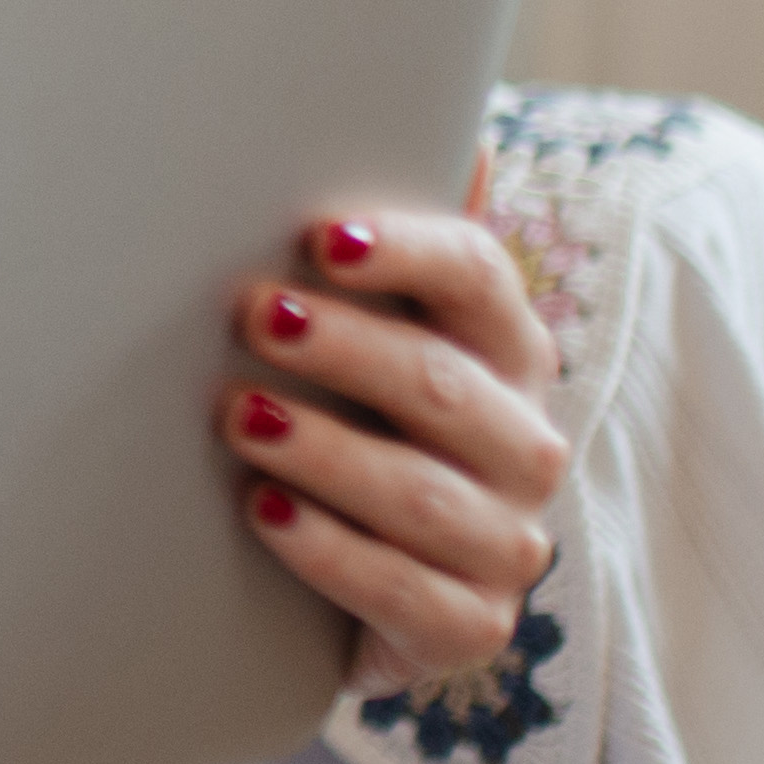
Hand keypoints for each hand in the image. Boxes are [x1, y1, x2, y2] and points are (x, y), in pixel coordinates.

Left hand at [235, 190, 566, 690]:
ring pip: (421, 493)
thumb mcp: (380, 336)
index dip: (405, 252)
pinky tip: (264, 514)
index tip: (322, 236)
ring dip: (324, 451)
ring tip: (238, 417)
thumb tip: (464, 136)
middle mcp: (526, 443)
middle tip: (252, 316)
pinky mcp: (471, 627)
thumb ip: (405, 253)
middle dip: (344, 348)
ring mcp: (507, 542)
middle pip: (443, 385)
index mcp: (508, 350)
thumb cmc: (364, 426)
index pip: (478, 279)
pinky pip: (405, 593)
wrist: (366, 583)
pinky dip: (330, 552)